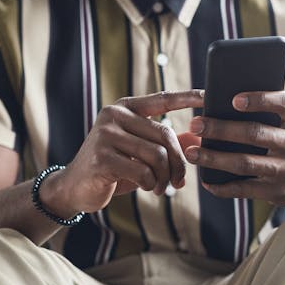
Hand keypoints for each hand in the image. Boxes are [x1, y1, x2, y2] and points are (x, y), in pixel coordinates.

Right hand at [42, 90, 203, 217]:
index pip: (162, 99)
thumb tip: (198, 137)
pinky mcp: (102, 157)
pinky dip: (150, 184)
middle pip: (165, 134)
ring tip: (160, 188)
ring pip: (157, 155)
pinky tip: (146, 188)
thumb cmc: (112, 169)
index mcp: (124, 108)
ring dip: (164, 178)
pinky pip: (143, 171)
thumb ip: (166, 144)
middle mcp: (113, 115)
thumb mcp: (140, 154)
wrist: (74, 188)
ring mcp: (105, 135)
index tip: (209, 96)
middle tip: (179, 182)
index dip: (187, 98)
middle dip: (178, 162)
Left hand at [183, 84, 284, 205]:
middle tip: (195, 125)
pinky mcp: (279, 193)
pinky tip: (205, 181)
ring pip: (246, 164)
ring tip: (191, 153)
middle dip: (222, 130)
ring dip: (215, 159)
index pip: (284, 103)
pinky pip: (245, 190)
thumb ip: (280, 89)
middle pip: (256, 134)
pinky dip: (223, 187)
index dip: (259, 100)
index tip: (233, 99)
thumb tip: (272, 56)